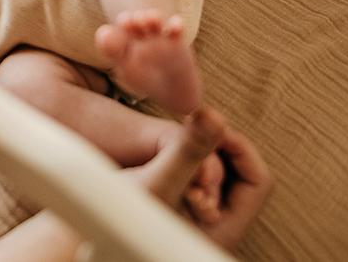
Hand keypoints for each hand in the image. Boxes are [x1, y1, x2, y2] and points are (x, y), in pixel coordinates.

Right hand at [129, 109, 270, 251]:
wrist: (88, 232)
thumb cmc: (119, 218)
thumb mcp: (158, 181)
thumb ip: (188, 150)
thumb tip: (215, 116)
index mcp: (224, 231)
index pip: (258, 181)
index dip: (239, 147)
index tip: (210, 125)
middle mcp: (219, 229)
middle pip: (243, 176)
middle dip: (220, 149)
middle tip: (195, 128)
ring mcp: (204, 222)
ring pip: (223, 176)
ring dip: (204, 153)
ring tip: (180, 142)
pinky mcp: (189, 213)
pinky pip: (206, 179)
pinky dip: (194, 161)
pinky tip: (172, 152)